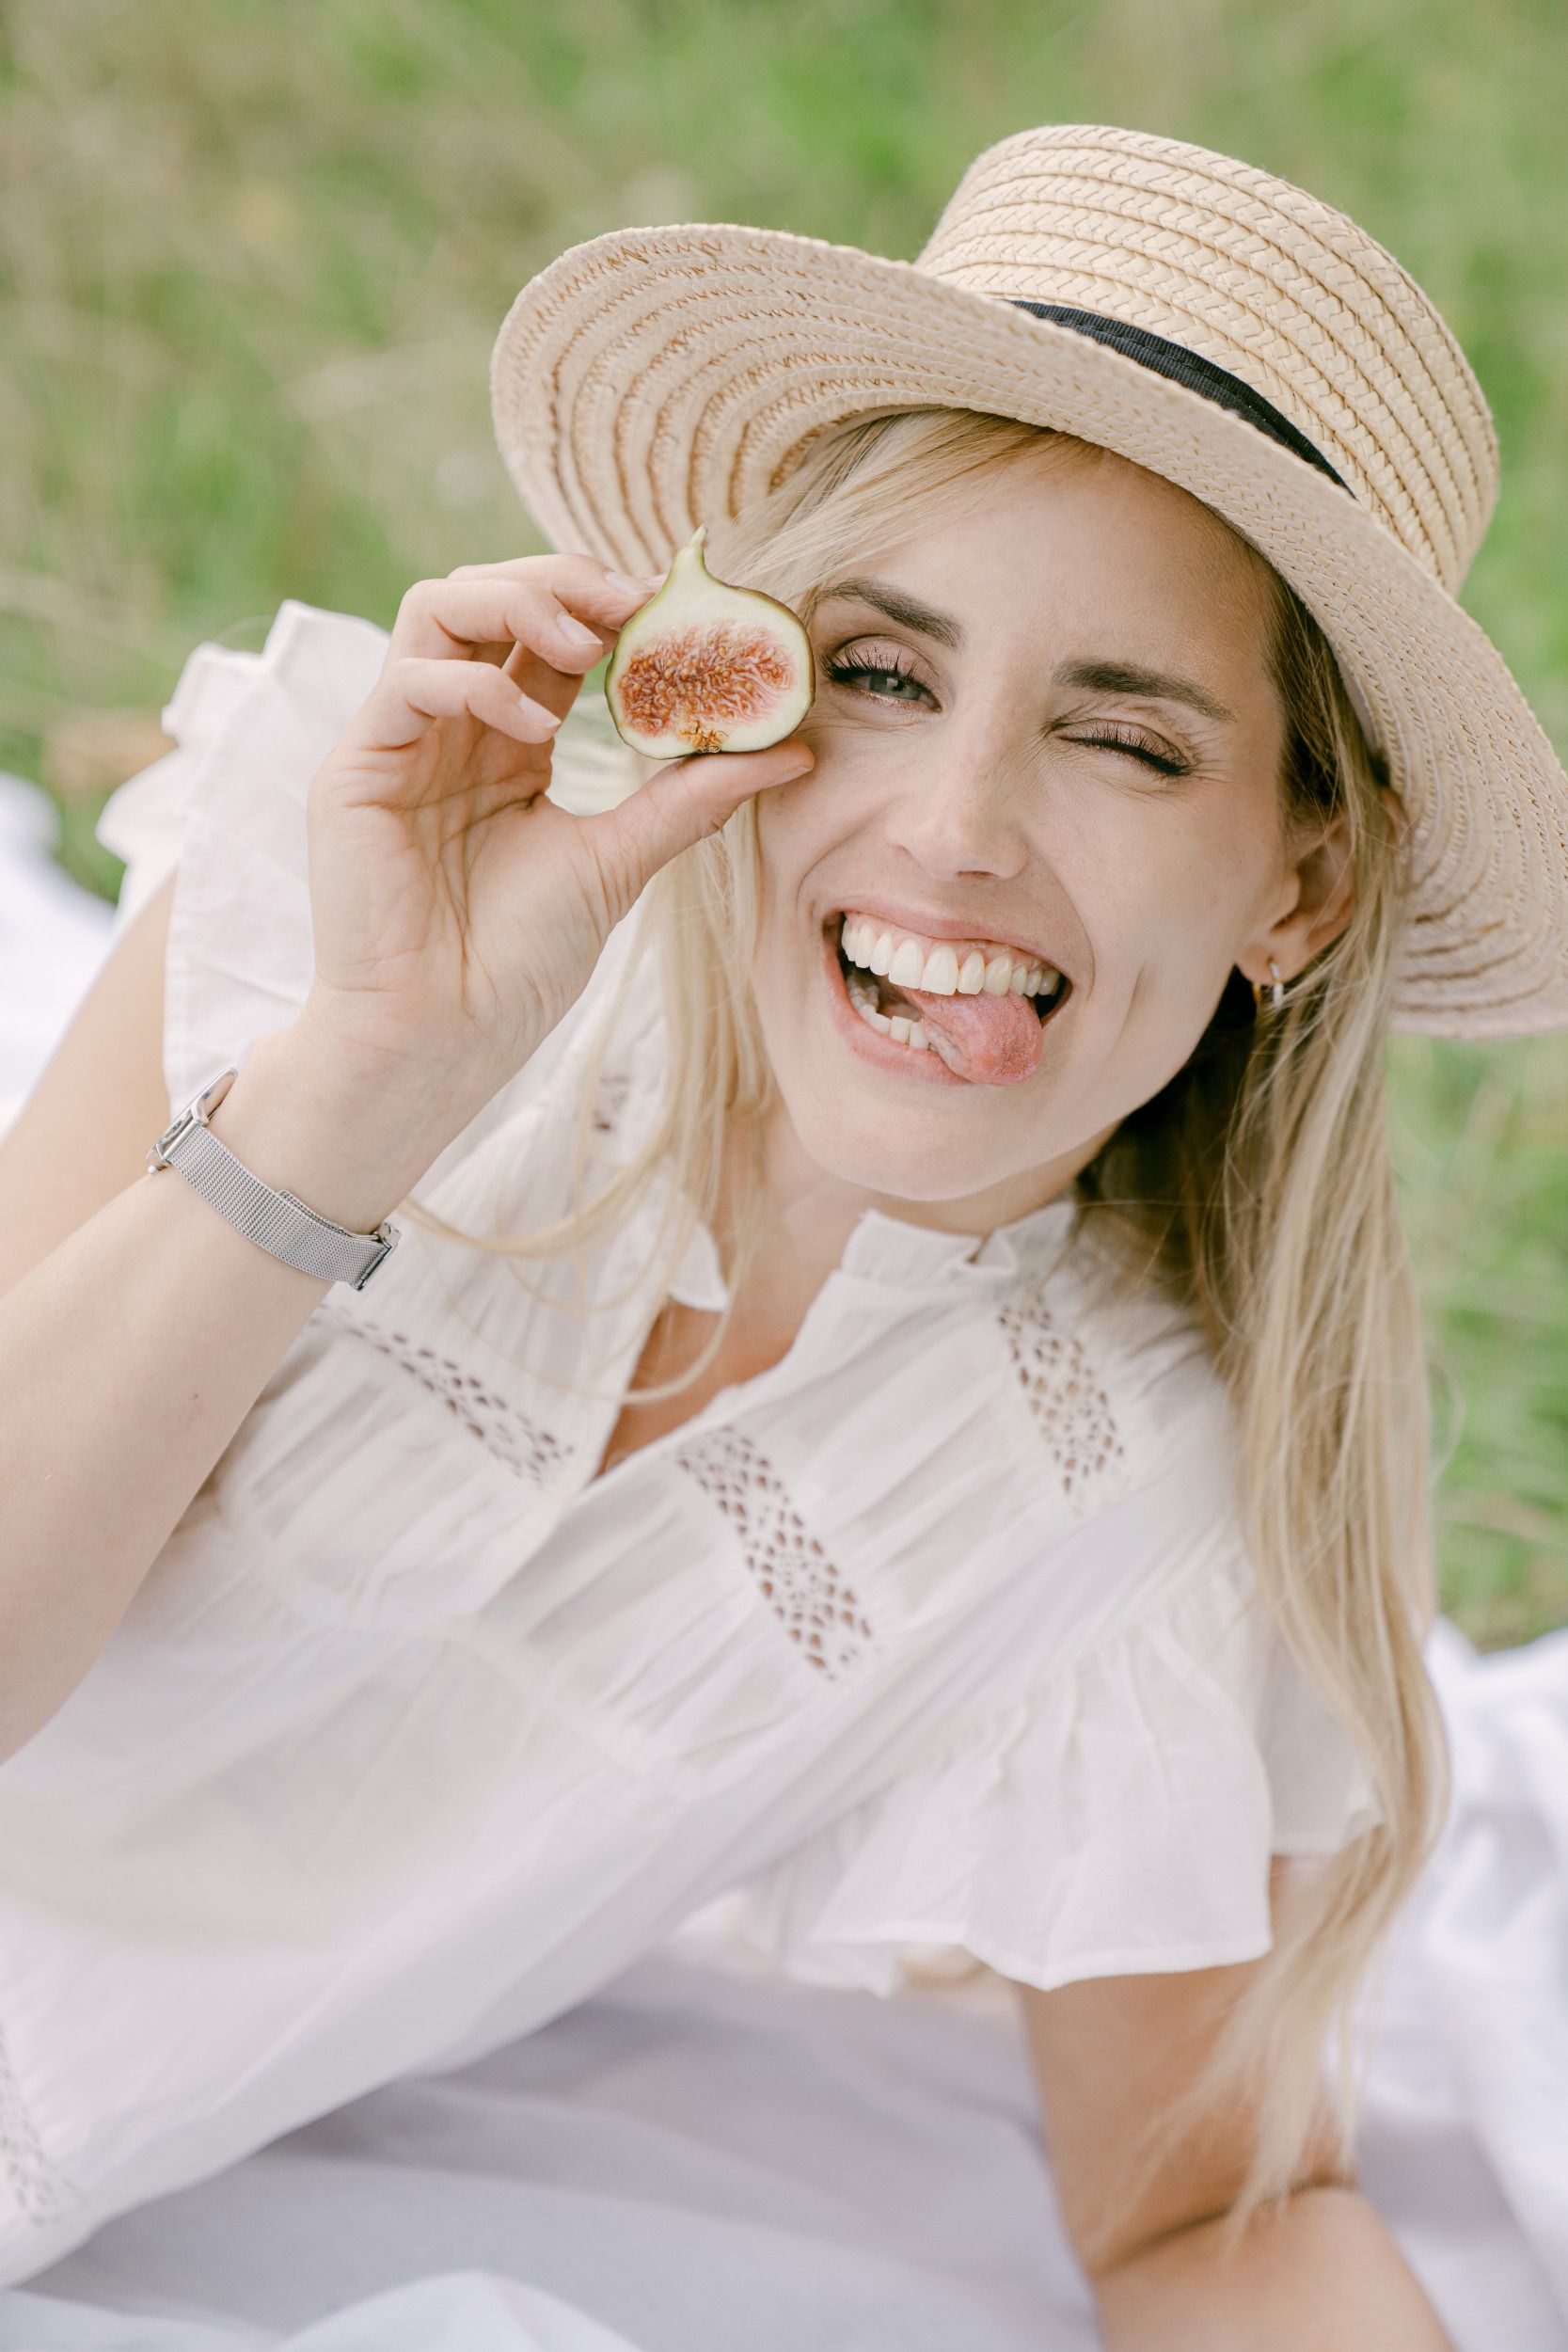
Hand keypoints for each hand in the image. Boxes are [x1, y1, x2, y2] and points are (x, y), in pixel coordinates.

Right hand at [292, 552, 814, 1131]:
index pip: (551, 632)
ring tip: (581, 642)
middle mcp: (455, 725)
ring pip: (438, 607)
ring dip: (515, 600)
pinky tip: (525, 722)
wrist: (444, 1034)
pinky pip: (406, 680)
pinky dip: (472, 682)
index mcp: (512, 739)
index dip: (606, 603)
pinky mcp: (356, 768)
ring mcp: (402, 739)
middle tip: (631, 603)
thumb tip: (796, 753)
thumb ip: (693, 800)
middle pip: (492, 595)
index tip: (672, 607)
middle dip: (563, 580)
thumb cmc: (520, 961)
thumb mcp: (621, 861)